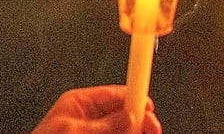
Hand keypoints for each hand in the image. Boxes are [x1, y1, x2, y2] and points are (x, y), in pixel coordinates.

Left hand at [32, 86, 161, 133]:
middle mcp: (89, 120)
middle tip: (150, 128)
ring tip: (141, 133)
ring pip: (125, 130)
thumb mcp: (73, 131)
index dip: (133, 97)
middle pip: (124, 115)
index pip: (113, 94)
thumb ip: (104, 124)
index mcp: (79, 104)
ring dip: (134, 132)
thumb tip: (130, 115)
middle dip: (139, 121)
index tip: (148, 105)